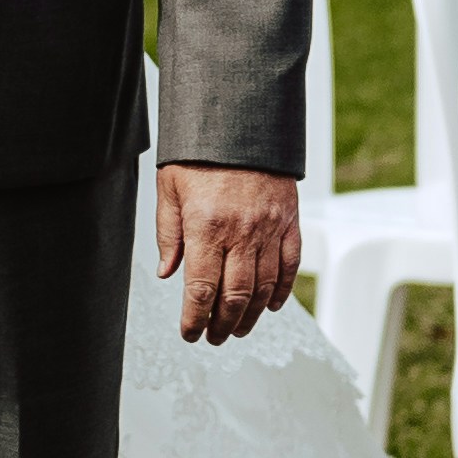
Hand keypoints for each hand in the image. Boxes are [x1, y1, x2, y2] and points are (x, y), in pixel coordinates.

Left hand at [159, 161, 303, 343]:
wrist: (242, 118)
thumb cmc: (199, 152)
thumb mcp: (169, 187)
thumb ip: (168, 234)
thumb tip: (166, 274)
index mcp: (206, 226)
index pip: (200, 289)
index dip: (194, 319)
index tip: (190, 334)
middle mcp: (241, 232)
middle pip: (235, 296)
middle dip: (223, 324)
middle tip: (214, 338)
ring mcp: (269, 228)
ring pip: (264, 287)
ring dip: (252, 316)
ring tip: (239, 330)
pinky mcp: (289, 220)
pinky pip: (290, 265)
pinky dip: (282, 290)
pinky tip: (272, 306)